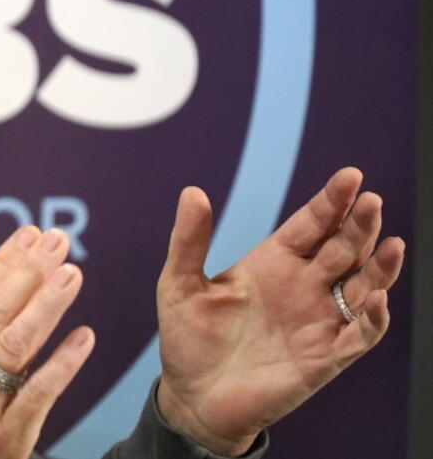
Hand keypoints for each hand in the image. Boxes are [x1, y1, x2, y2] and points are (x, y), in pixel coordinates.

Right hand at [0, 226, 94, 458]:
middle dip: (30, 273)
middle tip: (57, 240)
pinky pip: (41, 395)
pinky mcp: (12, 438)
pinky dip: (64, 365)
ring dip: (48, 307)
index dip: (3, 265)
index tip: (27, 236)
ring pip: (19, 348)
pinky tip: (85, 336)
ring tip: (72, 273)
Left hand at [156, 168, 404, 455]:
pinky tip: (377, 301)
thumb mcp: (180, 284)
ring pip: (362, 287)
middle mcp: (302, 286)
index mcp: (272, 262)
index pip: (310, 224)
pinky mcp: (324, 358)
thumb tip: (192, 192)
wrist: (193, 397)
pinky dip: (372, 320)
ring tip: (392, 245)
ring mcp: (317, 320)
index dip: (330, 202)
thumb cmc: (188, 338)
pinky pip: (358, 336)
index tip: (350, 176)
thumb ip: (189, 240)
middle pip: (342, 249)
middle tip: (371, 201)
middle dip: (358, 225)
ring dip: (379, 268)